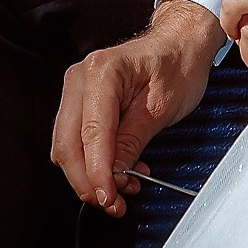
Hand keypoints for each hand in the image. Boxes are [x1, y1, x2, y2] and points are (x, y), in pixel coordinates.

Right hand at [50, 0, 222, 217]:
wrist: (180, 44)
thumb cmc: (178, 65)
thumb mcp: (161, 108)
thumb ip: (131, 142)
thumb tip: (112, 178)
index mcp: (102, 72)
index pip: (91, 135)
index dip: (97, 173)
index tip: (109, 198)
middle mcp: (80, 78)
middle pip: (68, 145)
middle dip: (88, 181)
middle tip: (114, 203)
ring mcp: (77, 89)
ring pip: (67, 146)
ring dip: (90, 174)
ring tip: (124, 186)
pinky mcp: (81, 101)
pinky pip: (76, 139)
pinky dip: (92, 161)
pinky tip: (118, 169)